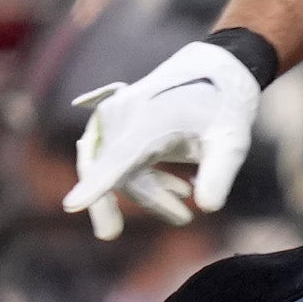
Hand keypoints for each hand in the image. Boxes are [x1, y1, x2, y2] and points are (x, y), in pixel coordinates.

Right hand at [67, 37, 265, 239]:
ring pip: (111, 164)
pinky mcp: (119, 118)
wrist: (218, 69)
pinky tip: (179, 191)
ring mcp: (116, 114)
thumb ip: (219, 174)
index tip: (71, 207)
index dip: (96, 187)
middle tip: (116, 232)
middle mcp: (123, 115)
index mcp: (148, 121)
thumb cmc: (226, 107)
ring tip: (184, 213)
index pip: (116, 160)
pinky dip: (142, 177)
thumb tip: (208, 208)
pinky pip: (116, 154)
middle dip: (107, 201)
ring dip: (143, 192)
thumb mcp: (232, 142)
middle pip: (104, 168)